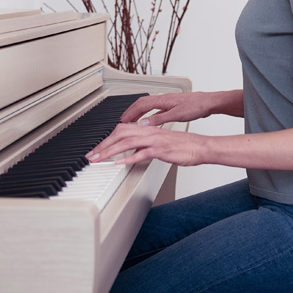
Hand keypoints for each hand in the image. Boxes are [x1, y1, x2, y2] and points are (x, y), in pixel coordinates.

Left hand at [86, 123, 206, 167]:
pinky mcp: (161, 150)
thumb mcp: (160, 143)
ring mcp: (155, 140)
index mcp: (148, 129)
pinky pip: (142, 153)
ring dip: (111, 151)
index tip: (97, 149)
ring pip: (127, 142)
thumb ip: (145, 145)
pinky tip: (120, 163)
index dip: (107, 139)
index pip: (122, 130)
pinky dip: (129, 158)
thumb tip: (132, 151)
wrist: (200, 146)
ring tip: (100, 159)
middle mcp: (149, 132)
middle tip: (92, 156)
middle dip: (103, 145)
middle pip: (120, 134)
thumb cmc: (183, 146)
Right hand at [119, 90, 238, 125]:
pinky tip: (149, 121)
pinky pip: (154, 109)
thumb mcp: (176, 115)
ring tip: (132, 121)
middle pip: (141, 103)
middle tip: (123, 121)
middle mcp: (163, 99)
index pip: (140, 105)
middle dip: (130, 112)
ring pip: (147, 105)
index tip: (122, 121)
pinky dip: (148, 114)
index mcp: (162, 100)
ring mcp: (167, 101)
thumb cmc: (196, 106)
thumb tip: (144, 123)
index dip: (130, 113)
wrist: (208, 102)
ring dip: (138, 113)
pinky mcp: (172, 105)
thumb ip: (159, 119)